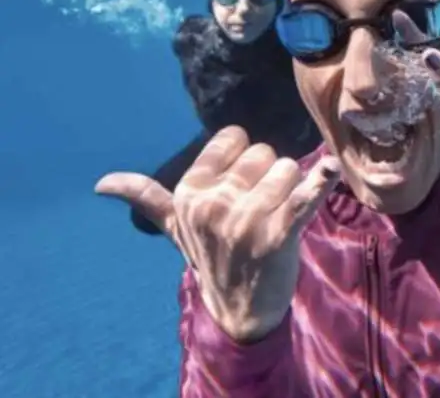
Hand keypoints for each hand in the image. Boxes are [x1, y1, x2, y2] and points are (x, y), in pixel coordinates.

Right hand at [95, 126, 339, 341]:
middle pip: (264, 153)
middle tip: (260, 207)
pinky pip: (305, 196)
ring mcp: (246, 219)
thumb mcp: (175, 228)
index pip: (233, 139)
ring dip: (291, 187)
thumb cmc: (211, 258)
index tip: (239, 186)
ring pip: (288, 168)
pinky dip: (321, 180)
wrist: (241, 309)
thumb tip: (100, 183)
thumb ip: (146, 198)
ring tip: (278, 215)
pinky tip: (330, 168)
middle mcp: (213, 203)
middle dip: (268, 175)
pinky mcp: (279, 234)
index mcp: (189, 193)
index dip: (243, 160)